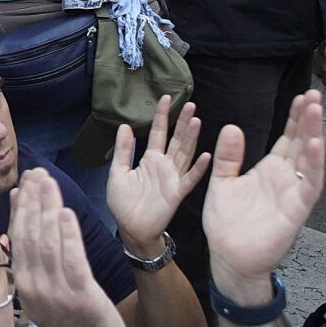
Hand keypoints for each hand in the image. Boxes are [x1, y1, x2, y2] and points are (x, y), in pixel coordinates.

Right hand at [9, 168, 129, 326]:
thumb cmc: (69, 323)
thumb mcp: (41, 291)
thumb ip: (30, 260)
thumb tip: (13, 228)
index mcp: (23, 282)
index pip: (18, 236)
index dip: (21, 207)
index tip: (25, 182)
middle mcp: (34, 285)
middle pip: (30, 234)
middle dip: (33, 200)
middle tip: (37, 172)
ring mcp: (56, 291)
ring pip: (48, 242)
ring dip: (47, 208)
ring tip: (49, 182)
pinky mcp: (80, 296)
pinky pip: (71, 260)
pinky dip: (67, 235)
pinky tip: (66, 213)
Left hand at [106, 96, 210, 253]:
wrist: (130, 228)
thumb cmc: (123, 202)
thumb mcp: (118, 172)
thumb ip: (123, 150)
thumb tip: (125, 126)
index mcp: (150, 159)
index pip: (158, 132)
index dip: (162, 116)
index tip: (166, 98)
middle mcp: (164, 165)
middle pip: (176, 139)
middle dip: (183, 122)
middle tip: (191, 104)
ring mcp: (173, 178)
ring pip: (185, 154)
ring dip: (192, 139)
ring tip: (197, 121)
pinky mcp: (177, 193)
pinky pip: (190, 179)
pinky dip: (199, 168)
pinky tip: (207, 156)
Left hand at [202, 90, 325, 299]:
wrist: (228, 257)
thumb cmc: (227, 222)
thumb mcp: (222, 181)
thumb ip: (228, 156)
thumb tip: (232, 126)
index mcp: (269, 170)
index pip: (287, 138)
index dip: (294, 118)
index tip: (301, 95)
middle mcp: (285, 178)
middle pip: (301, 143)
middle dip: (308, 119)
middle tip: (315, 94)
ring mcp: (293, 193)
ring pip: (309, 160)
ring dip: (313, 135)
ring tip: (315, 110)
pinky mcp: (296, 210)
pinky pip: (309, 186)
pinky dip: (313, 165)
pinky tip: (315, 145)